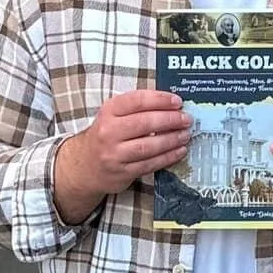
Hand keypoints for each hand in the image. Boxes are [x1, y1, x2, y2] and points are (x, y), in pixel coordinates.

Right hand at [54, 91, 191, 224]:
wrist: (85, 166)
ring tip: (185, 135)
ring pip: (148, 146)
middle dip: (170, 120)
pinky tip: (179, 151)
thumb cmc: (107, 135)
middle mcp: (109, 131)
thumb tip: (172, 104)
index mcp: (109, 111)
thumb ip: (137, 108)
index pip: (137, 100)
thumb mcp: (114, 115)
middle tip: (186, 119)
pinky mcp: (122, 172)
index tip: (178, 102)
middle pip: (145, 123)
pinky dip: (167, 157)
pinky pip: (149, 164)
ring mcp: (114, 154)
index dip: (160, 99)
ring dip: (171, 140)